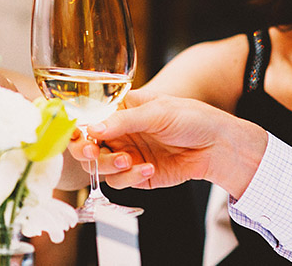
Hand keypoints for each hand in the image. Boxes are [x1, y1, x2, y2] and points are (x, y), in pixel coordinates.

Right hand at [71, 90, 267, 197]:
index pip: (88, 117)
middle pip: (86, 144)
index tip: (74, 133)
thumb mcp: (157, 111)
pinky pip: (120, 181)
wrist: (217, 146)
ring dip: (107, 165)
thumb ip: (124, 120)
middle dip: (84, 150)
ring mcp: (126, 154)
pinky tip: (147, 169)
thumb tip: (92, 128)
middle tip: (90, 151)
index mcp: (121, 110)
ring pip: (99, 166)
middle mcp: (119, 132)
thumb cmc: (191, 118)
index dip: (76, 126)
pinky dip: (129, 177)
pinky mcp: (137, 175)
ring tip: (126, 160)